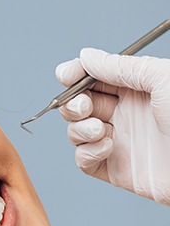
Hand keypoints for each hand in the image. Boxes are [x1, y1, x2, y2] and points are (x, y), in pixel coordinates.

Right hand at [56, 48, 169, 203]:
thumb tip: (86, 56)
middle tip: (84, 107)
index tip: (65, 75)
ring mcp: (118, 141)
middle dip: (73, 104)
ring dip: (79, 129)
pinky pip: (83, 160)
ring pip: (76, 132)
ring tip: (99, 130)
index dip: (75, 75)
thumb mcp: (161, 79)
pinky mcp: (114, 169)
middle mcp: (125, 113)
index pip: (95, 78)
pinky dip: (87, 153)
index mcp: (136, 89)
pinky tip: (107, 148)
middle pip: (79, 104)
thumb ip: (121, 67)